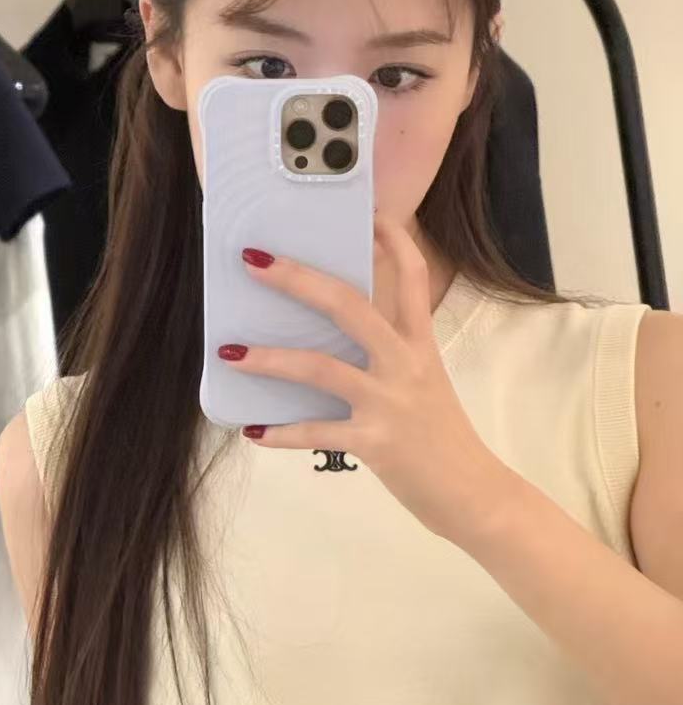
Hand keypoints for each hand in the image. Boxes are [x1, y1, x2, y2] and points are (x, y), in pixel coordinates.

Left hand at [222, 214, 516, 543]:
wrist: (474, 493)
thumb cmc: (441, 439)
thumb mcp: (424, 385)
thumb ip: (388, 358)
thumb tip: (331, 339)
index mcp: (420, 344)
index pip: (412, 277)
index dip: (392, 241)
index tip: (366, 211)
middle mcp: (405, 363)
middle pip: (348, 305)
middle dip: (298, 279)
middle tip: (253, 260)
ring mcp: (389, 401)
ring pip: (321, 367)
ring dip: (270, 359)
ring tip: (230, 352)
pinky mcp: (375, 441)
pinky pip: (316, 433)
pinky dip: (280, 433)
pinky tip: (252, 431)